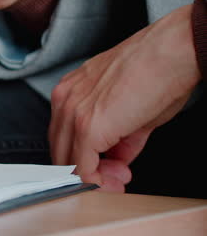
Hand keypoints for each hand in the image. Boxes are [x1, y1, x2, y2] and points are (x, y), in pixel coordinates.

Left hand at [49, 4, 199, 191]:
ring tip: (119, 181)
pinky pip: (80, 168)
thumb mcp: (132, 109)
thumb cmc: (158, 70)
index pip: (64, 137)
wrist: (172, 52)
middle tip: (115, 179)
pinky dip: (95, 182)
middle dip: (88, 172)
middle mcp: (64, 101)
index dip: (84, 160)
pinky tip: (114, 183)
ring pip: (67, 162)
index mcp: (70, 92)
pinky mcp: (87, 128)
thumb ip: (120, 138)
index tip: (109, 169)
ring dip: (93, 179)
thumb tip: (119, 157)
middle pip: (62, 151)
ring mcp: (72, 114)